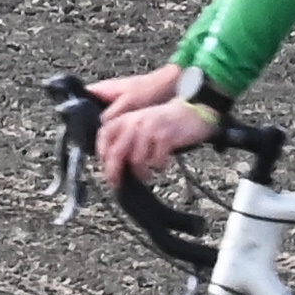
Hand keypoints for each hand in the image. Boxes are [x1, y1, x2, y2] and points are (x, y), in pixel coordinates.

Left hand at [85, 64, 213, 181]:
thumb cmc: (166, 123)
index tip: (106, 166)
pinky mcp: (166, 136)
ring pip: (136, 160)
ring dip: (141, 173)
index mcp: (127, 117)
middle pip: (117, 152)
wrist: (192, 112)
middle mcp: (136, 121)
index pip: (104, 135)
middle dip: (115, 171)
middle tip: (118, 183)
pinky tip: (163, 165)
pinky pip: (156, 160)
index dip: (102, 154)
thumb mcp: (142, 124)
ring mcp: (151, 128)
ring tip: (147, 174)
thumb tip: (113, 163)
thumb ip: (126, 138)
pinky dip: (159, 167)